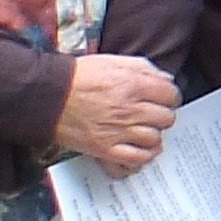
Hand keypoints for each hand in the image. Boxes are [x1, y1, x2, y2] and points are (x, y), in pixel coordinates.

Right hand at [52, 55, 180, 176]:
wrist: (49, 96)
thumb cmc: (79, 77)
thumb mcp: (114, 62)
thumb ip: (143, 68)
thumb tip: (164, 79)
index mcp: (133, 84)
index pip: (171, 95)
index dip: (170, 97)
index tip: (164, 99)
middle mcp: (129, 109)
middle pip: (166, 118)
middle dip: (162, 115)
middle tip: (152, 114)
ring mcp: (118, 131)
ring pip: (154, 138)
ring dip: (152, 134)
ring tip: (144, 130)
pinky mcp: (105, 149)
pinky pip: (136, 159)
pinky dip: (143, 156)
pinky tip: (140, 148)